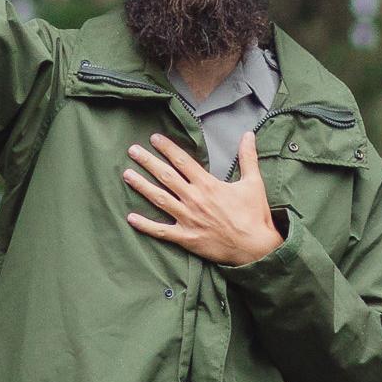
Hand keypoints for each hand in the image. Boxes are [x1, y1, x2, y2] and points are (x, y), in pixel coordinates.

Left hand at [120, 135, 282, 268]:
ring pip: (159, 199)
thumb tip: (249, 134)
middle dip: (148, 162)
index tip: (154, 138)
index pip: (183, 162)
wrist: (255, 247)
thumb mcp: (253, 183)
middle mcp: (194, 199)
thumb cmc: (254, 215)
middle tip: (132, 150)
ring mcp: (188, 219)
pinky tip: (131, 217)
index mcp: (208, 185)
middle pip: (166, 177)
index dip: (167, 148)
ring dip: (141, 186)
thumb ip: (248, 157)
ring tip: (127, 174)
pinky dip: (145, 225)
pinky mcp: (186, 238)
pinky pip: (161, 231)